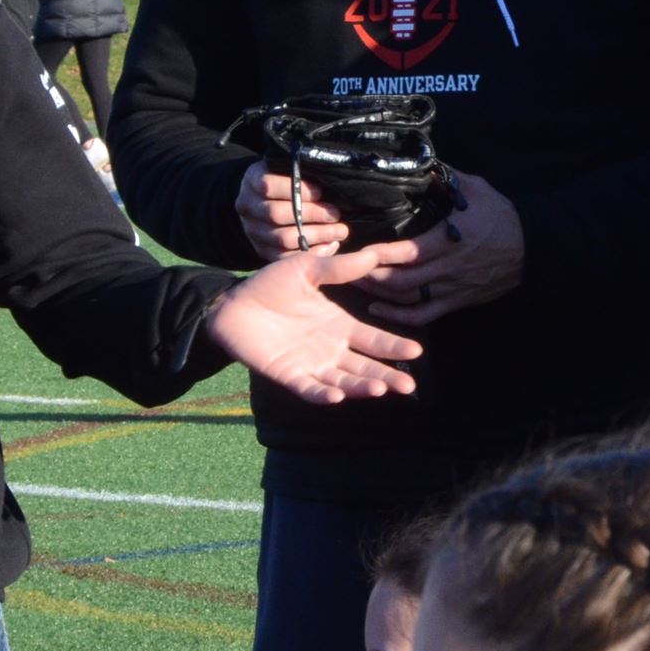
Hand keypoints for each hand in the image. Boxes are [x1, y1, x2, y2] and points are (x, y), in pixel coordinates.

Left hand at [206, 244, 424, 404]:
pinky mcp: (287, 375)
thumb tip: (373, 254)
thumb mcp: (307, 269)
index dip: (393, 346)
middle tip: (409, 385)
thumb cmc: (270, 285)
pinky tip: (337, 396)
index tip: (416, 351)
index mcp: (338, 325)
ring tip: (380, 389)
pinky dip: (322, 394)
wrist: (232, 302)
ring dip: (360, 387)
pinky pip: (308, 389)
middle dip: (386, 376)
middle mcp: (329, 349)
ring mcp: (310, 364)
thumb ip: (339, 268)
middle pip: (364, 367)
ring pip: (342, 381)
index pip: (372, 340)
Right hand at [238, 158, 349, 261]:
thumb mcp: (289, 168)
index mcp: (252, 180)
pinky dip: (310, 252)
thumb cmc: (287, 179)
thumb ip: (303, 170)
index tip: (320, 192)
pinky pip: (285, 257)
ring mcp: (252, 230)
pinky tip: (329, 246)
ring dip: (316, 235)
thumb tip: (330, 177)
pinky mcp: (261, 249)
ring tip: (339, 231)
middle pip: (276, 214)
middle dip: (311, 214)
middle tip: (335, 214)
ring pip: (282, 238)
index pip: (268, 186)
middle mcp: (247, 206)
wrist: (267, 199)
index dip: (297, 189)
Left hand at [356, 168, 524, 328]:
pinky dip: (399, 317)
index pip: (408, 253)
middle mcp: (447, 269)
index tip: (357, 249)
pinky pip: (424, 315)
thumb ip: (448, 177)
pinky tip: (378, 309)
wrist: (532, 247)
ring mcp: (451, 289)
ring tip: (354, 283)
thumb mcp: (476, 189)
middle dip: (369, 277)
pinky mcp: (457, 301)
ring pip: (407, 300)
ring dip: (378, 294)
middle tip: (345, 267)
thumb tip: (421, 163)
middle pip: (400, 282)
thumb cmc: (502, 216)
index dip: (380, 255)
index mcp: (449, 240)